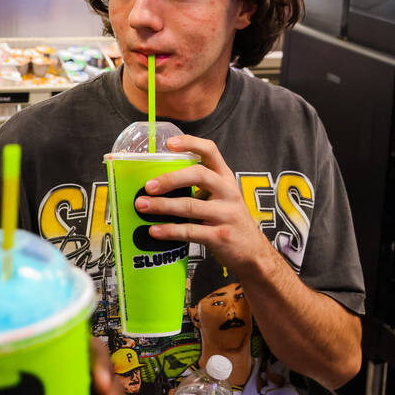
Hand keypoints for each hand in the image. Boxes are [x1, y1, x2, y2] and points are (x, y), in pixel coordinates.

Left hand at [136, 134, 271, 272]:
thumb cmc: (229, 220)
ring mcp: (226, 214)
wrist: (252, 251)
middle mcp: (228, 192)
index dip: (190, 143)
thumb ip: (199, 188)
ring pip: (190, 206)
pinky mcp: (220, 236)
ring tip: (142, 206)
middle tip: (148, 186)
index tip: (168, 144)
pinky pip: (190, 231)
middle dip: (170, 179)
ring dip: (162, 206)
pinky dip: (169, 230)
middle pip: (199, 175)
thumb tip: (158, 184)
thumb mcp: (221, 196)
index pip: (210, 151)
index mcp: (225, 178)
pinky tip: (154, 231)